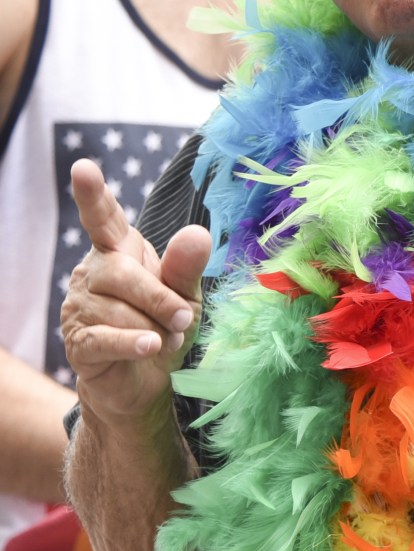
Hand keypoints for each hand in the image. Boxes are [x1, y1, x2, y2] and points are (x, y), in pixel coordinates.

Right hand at [60, 159, 210, 423]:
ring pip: (116, 309)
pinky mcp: (79, 344)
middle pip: (121, 273)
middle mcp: (93, 273)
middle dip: (159, 298)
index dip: (93, 195)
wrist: (148, 382)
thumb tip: (197, 232)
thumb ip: (187, 267)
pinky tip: (151, 345)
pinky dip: (133, 343)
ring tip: (167, 338)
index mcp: (120, 251)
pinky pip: (105, 338)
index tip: (84, 168)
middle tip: (184, 318)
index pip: (103, 219)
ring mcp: (80, 308)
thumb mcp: (186, 295)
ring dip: (153, 326)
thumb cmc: (166, 326)